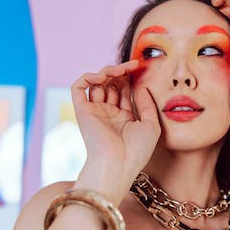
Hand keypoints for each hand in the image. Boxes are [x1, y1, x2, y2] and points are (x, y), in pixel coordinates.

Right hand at [70, 60, 160, 190]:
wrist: (118, 164)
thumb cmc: (136, 151)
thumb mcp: (151, 125)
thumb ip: (147, 104)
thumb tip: (140, 85)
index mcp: (124, 118)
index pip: (124, 91)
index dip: (131, 78)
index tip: (140, 67)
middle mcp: (108, 114)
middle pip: (111, 84)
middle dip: (121, 72)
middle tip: (132, 65)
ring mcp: (94, 112)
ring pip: (96, 83)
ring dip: (107, 72)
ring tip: (121, 70)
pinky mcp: (82, 111)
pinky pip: (78, 87)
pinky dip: (88, 77)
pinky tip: (103, 76)